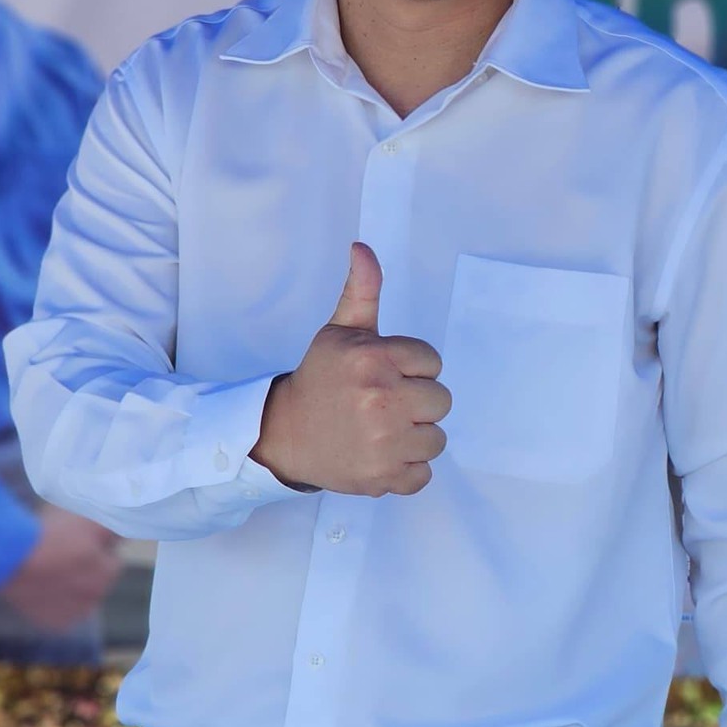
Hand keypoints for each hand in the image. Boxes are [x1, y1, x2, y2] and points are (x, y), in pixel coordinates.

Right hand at [0, 507, 122, 630]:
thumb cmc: (49, 536)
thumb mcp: (87, 521)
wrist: (7, 558)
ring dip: (70, 589)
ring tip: (48, 573)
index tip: (77, 544)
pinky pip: (59, 612)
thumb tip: (125, 534)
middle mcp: (96, 598)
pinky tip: (40, 589)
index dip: (95, 551)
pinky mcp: (52, 624)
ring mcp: (74, 614)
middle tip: (61, 557)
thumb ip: (112, 529)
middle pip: (96, 581)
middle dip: (85, 572)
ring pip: (78, 599)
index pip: (111, 561)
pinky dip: (53, 603)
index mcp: (108, 573)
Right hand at [251, 244, 450, 496]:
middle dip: (416, 402)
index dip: (411, 368)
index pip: (433, 362)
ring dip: (414, 437)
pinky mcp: (383, 478)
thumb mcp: (340, 331)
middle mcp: (381, 400)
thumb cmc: (321, 379)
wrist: (284, 434)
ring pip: (437, 439)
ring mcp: (383, 443)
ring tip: (380, 430)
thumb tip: (363, 247)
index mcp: (373, 360)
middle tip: (382, 404)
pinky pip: (424, 474)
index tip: (382, 374)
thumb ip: (362, 290)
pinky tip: (379, 455)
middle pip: (442, 401)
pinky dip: (406, 470)